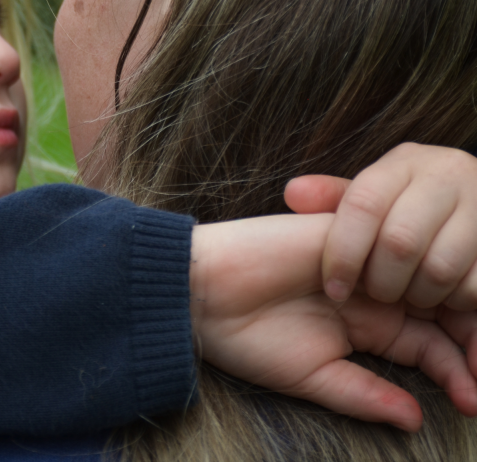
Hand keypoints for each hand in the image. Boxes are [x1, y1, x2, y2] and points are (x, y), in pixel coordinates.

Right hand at [189, 214, 476, 431]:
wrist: (202, 293)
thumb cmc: (247, 340)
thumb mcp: (313, 377)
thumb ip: (364, 395)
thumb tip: (416, 421)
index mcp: (366, 326)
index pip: (430, 345)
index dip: (460, 370)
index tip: (475, 402)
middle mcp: (371, 291)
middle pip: (440, 306)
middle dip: (470, 337)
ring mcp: (360, 259)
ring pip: (426, 272)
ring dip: (454, 302)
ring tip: (473, 340)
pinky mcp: (342, 231)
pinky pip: (391, 240)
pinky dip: (418, 265)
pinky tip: (439, 293)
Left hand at [285, 143, 476, 308]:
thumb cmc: (416, 201)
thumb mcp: (378, 191)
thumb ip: (335, 198)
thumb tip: (291, 193)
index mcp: (404, 163)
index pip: (362, 204)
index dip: (342, 251)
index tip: (333, 288)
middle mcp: (446, 175)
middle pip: (400, 242)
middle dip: (382, 281)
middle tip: (376, 293)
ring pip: (440, 269)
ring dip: (419, 295)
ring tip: (409, 294)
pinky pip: (475, 286)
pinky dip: (456, 301)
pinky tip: (446, 294)